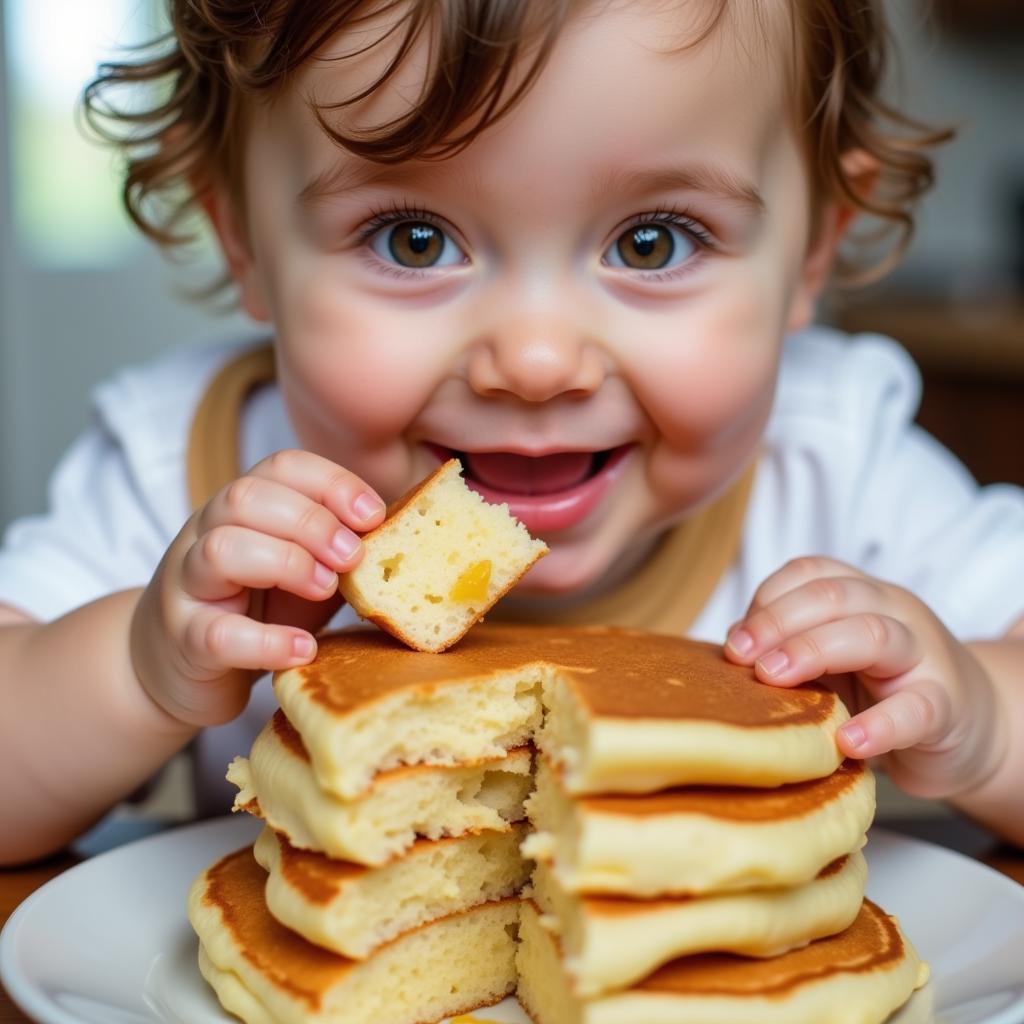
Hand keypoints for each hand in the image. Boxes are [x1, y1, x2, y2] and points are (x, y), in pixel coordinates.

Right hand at [131, 450, 385, 727]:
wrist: (177, 666)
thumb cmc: (256, 608)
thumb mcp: (304, 566)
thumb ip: (341, 546)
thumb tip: (410, 530)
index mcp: (243, 507)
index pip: (282, 467)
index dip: (332, 482)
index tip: (375, 514)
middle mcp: (207, 533)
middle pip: (245, 497)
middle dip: (311, 520)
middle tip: (354, 556)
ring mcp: (189, 586)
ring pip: (221, 550)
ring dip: (286, 563)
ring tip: (326, 589)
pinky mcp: (185, 641)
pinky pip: (218, 634)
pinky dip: (267, 641)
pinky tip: (304, 648)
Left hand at [723, 556, 1005, 799]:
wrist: (970, 727)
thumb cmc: (882, 690)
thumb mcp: (831, 661)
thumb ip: (787, 648)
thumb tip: (731, 651)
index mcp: (859, 595)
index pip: (810, 573)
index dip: (767, 599)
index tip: (735, 641)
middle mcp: (892, 612)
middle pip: (834, 595)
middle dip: (778, 621)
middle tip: (741, 658)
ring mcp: (923, 656)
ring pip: (873, 633)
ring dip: (813, 651)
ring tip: (774, 679)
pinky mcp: (946, 709)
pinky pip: (915, 709)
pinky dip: (878, 725)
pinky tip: (845, 740)